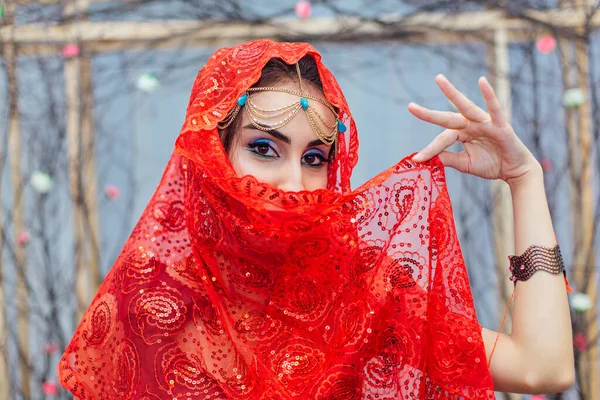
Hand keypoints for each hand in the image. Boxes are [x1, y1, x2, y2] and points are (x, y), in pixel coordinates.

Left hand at [409, 74, 539, 183]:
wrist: (514, 170)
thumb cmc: (491, 164)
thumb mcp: (464, 163)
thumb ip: (448, 158)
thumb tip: (427, 159)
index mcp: (462, 133)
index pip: (442, 139)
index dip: (430, 149)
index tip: (416, 159)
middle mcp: (471, 124)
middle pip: (447, 118)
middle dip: (429, 114)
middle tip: (410, 107)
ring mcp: (485, 122)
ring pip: (466, 107)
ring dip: (452, 93)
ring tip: (439, 79)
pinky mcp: (500, 125)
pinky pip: (494, 108)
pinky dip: (489, 94)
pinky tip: (482, 81)